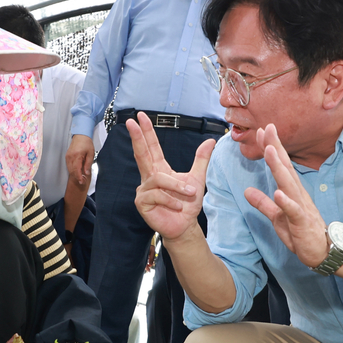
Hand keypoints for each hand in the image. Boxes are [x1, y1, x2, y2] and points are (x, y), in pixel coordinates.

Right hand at [64, 134, 95, 187]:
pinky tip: (77, 171)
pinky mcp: (67, 156)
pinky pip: (68, 166)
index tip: (82, 181)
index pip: (76, 170)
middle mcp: (70, 157)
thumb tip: (86, 172)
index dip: (79, 177)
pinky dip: (72, 170)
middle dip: (77, 177)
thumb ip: (88, 164)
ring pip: (69, 169)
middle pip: (72, 171)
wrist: (81, 135)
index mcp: (77, 156)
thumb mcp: (90, 153)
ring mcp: (68, 157)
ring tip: (81, 177)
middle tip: (82, 181)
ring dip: (74, 174)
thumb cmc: (86, 143)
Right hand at [127, 112, 213, 242]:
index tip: (141, 117)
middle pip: (141, 153)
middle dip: (137, 137)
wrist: (185, 225)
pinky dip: (170, 199)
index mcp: (159, 169)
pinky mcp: (142, 202)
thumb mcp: (197, 178)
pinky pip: (156, 194)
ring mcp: (144, 190)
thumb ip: (201, 160)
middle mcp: (148, 177)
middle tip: (131, 122)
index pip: (151, 147)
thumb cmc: (187, 204)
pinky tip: (177, 206)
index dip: (146, 132)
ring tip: (190, 193)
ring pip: (158, 178)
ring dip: (176, 186)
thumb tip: (210, 141)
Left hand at [241, 125, 329, 268]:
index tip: (261, 130)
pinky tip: (278, 193)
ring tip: (269, 151)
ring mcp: (300, 207)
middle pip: (285, 167)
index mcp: (291, 191)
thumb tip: (247, 191)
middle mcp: (297, 194)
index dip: (271, 148)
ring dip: (278, 167)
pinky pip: (293, 211)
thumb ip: (263, 203)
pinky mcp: (302, 222)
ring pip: (288, 184)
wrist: (323, 251)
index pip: (280, 165)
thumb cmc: (302, 232)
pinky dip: (286, 202)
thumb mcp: (277, 217)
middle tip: (267, 128)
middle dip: (275, 147)